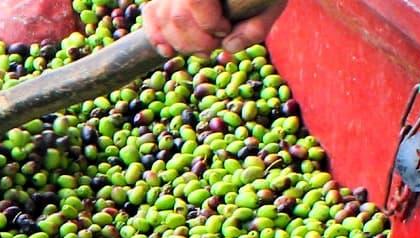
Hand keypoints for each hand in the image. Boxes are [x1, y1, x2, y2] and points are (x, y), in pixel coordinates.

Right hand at [141, 0, 288, 56]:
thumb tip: (228, 46)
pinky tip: (170, 50)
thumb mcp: (269, 6)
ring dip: (181, 43)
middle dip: (196, 41)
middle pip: (177, 16)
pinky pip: (150, 17)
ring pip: (162, 20)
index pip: (195, 2)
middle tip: (213, 46)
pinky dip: (157, 37)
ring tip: (201, 47)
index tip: (225, 30)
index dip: (209, 24)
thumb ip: (255, 28)